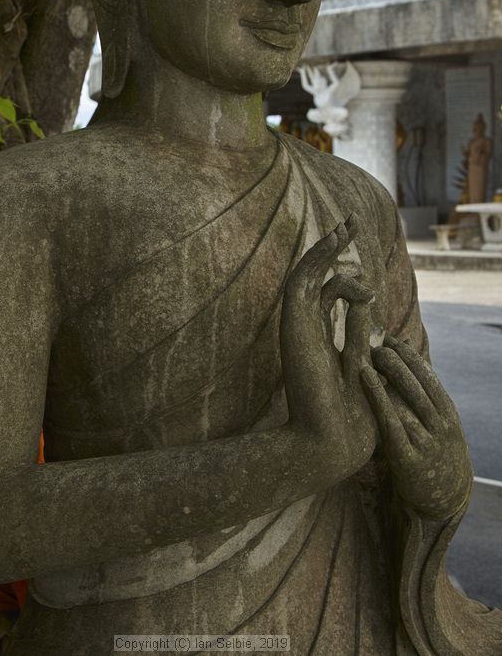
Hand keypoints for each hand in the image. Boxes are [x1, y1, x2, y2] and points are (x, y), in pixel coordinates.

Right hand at [280, 214, 377, 482]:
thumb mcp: (362, 360)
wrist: (330, 441)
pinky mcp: (293, 326)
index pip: (329, 291)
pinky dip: (315, 260)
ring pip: (306, 274)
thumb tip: (370, 301)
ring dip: (324, 248)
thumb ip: (361, 329)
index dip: (344, 270)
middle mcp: (306, 326)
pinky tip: (335, 245)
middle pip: (316, 276)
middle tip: (351, 221)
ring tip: (346, 227)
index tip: (361, 252)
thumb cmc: (349, 411)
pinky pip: (299, 283)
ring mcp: (297, 326)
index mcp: (320, 336)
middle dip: (332, 247)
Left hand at [361, 336, 472, 519]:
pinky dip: (379, 400)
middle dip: (393, 361)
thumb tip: (401, 347)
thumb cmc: (432, 448)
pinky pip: (392, 425)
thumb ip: (420, 392)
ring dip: (385, 376)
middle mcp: (440, 425)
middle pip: (415, 385)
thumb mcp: (436, 420)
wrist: (445, 497)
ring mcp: (427, 443)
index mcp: (447, 411)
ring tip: (365, 356)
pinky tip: (365, 381)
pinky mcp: (409, 460)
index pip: (427, 374)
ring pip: (405, 402)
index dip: (407, 354)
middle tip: (372, 344)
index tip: (387, 338)